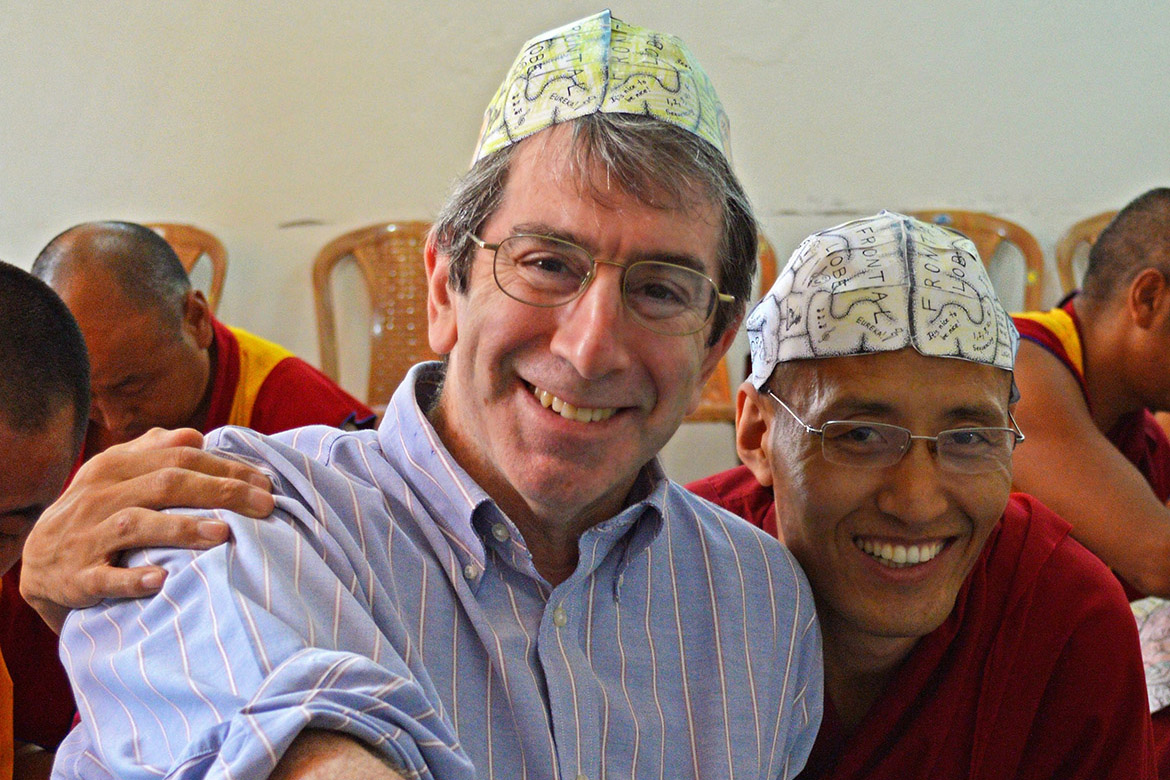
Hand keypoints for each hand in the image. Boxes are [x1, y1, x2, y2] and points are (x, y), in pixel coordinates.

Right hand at [20, 427, 274, 631]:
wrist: (38, 562)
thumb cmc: (95, 513)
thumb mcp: (116, 476)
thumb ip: (153, 452)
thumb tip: (195, 434)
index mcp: (114, 466)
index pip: (179, 458)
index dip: (225, 468)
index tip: (264, 482)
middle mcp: (100, 496)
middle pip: (167, 485)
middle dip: (221, 492)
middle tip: (264, 505)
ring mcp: (87, 536)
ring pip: (137, 524)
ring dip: (182, 529)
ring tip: (223, 534)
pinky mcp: (78, 577)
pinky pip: (106, 577)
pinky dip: (133, 578)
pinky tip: (162, 580)